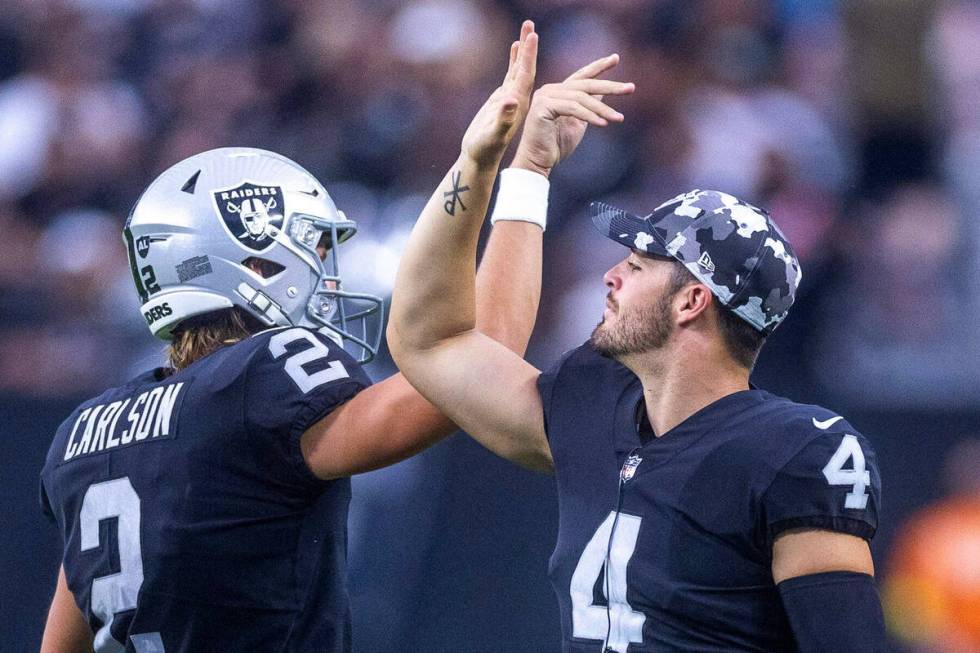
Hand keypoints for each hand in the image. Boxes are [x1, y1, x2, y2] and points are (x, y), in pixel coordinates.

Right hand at [461, 21, 537, 168]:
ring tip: (527, 28)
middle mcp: (517, 98)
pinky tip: (516, 47)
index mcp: (518, 104)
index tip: (533, 36)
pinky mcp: (503, 98)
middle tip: (530, 24)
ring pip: (519, 68)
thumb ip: (503, 119)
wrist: (482, 159)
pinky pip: (510, 75)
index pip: (526, 75)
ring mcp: (510, 97)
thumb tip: (510, 100)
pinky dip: (514, 60)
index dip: (528, 56)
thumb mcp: (493, 134)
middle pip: (525, 67)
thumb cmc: (485, 150)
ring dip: (524, 49)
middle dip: (528, 46)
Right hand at [511, 54, 633, 177]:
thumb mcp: (578, 122)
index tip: (616, 58)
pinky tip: (603, 124)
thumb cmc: (556, 145)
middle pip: (585, 85)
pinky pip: (572, 108)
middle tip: (630, 88)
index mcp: (558, 92)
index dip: (599, 67)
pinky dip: (589, 116)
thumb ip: (588, 106)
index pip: (581, 76)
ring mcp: (545, 96)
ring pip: (581, 97)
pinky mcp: (542, 107)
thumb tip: (602, 92)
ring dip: (602, 109)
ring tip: (618, 118)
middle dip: (610, 86)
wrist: (537, 162)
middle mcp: (550, 90)